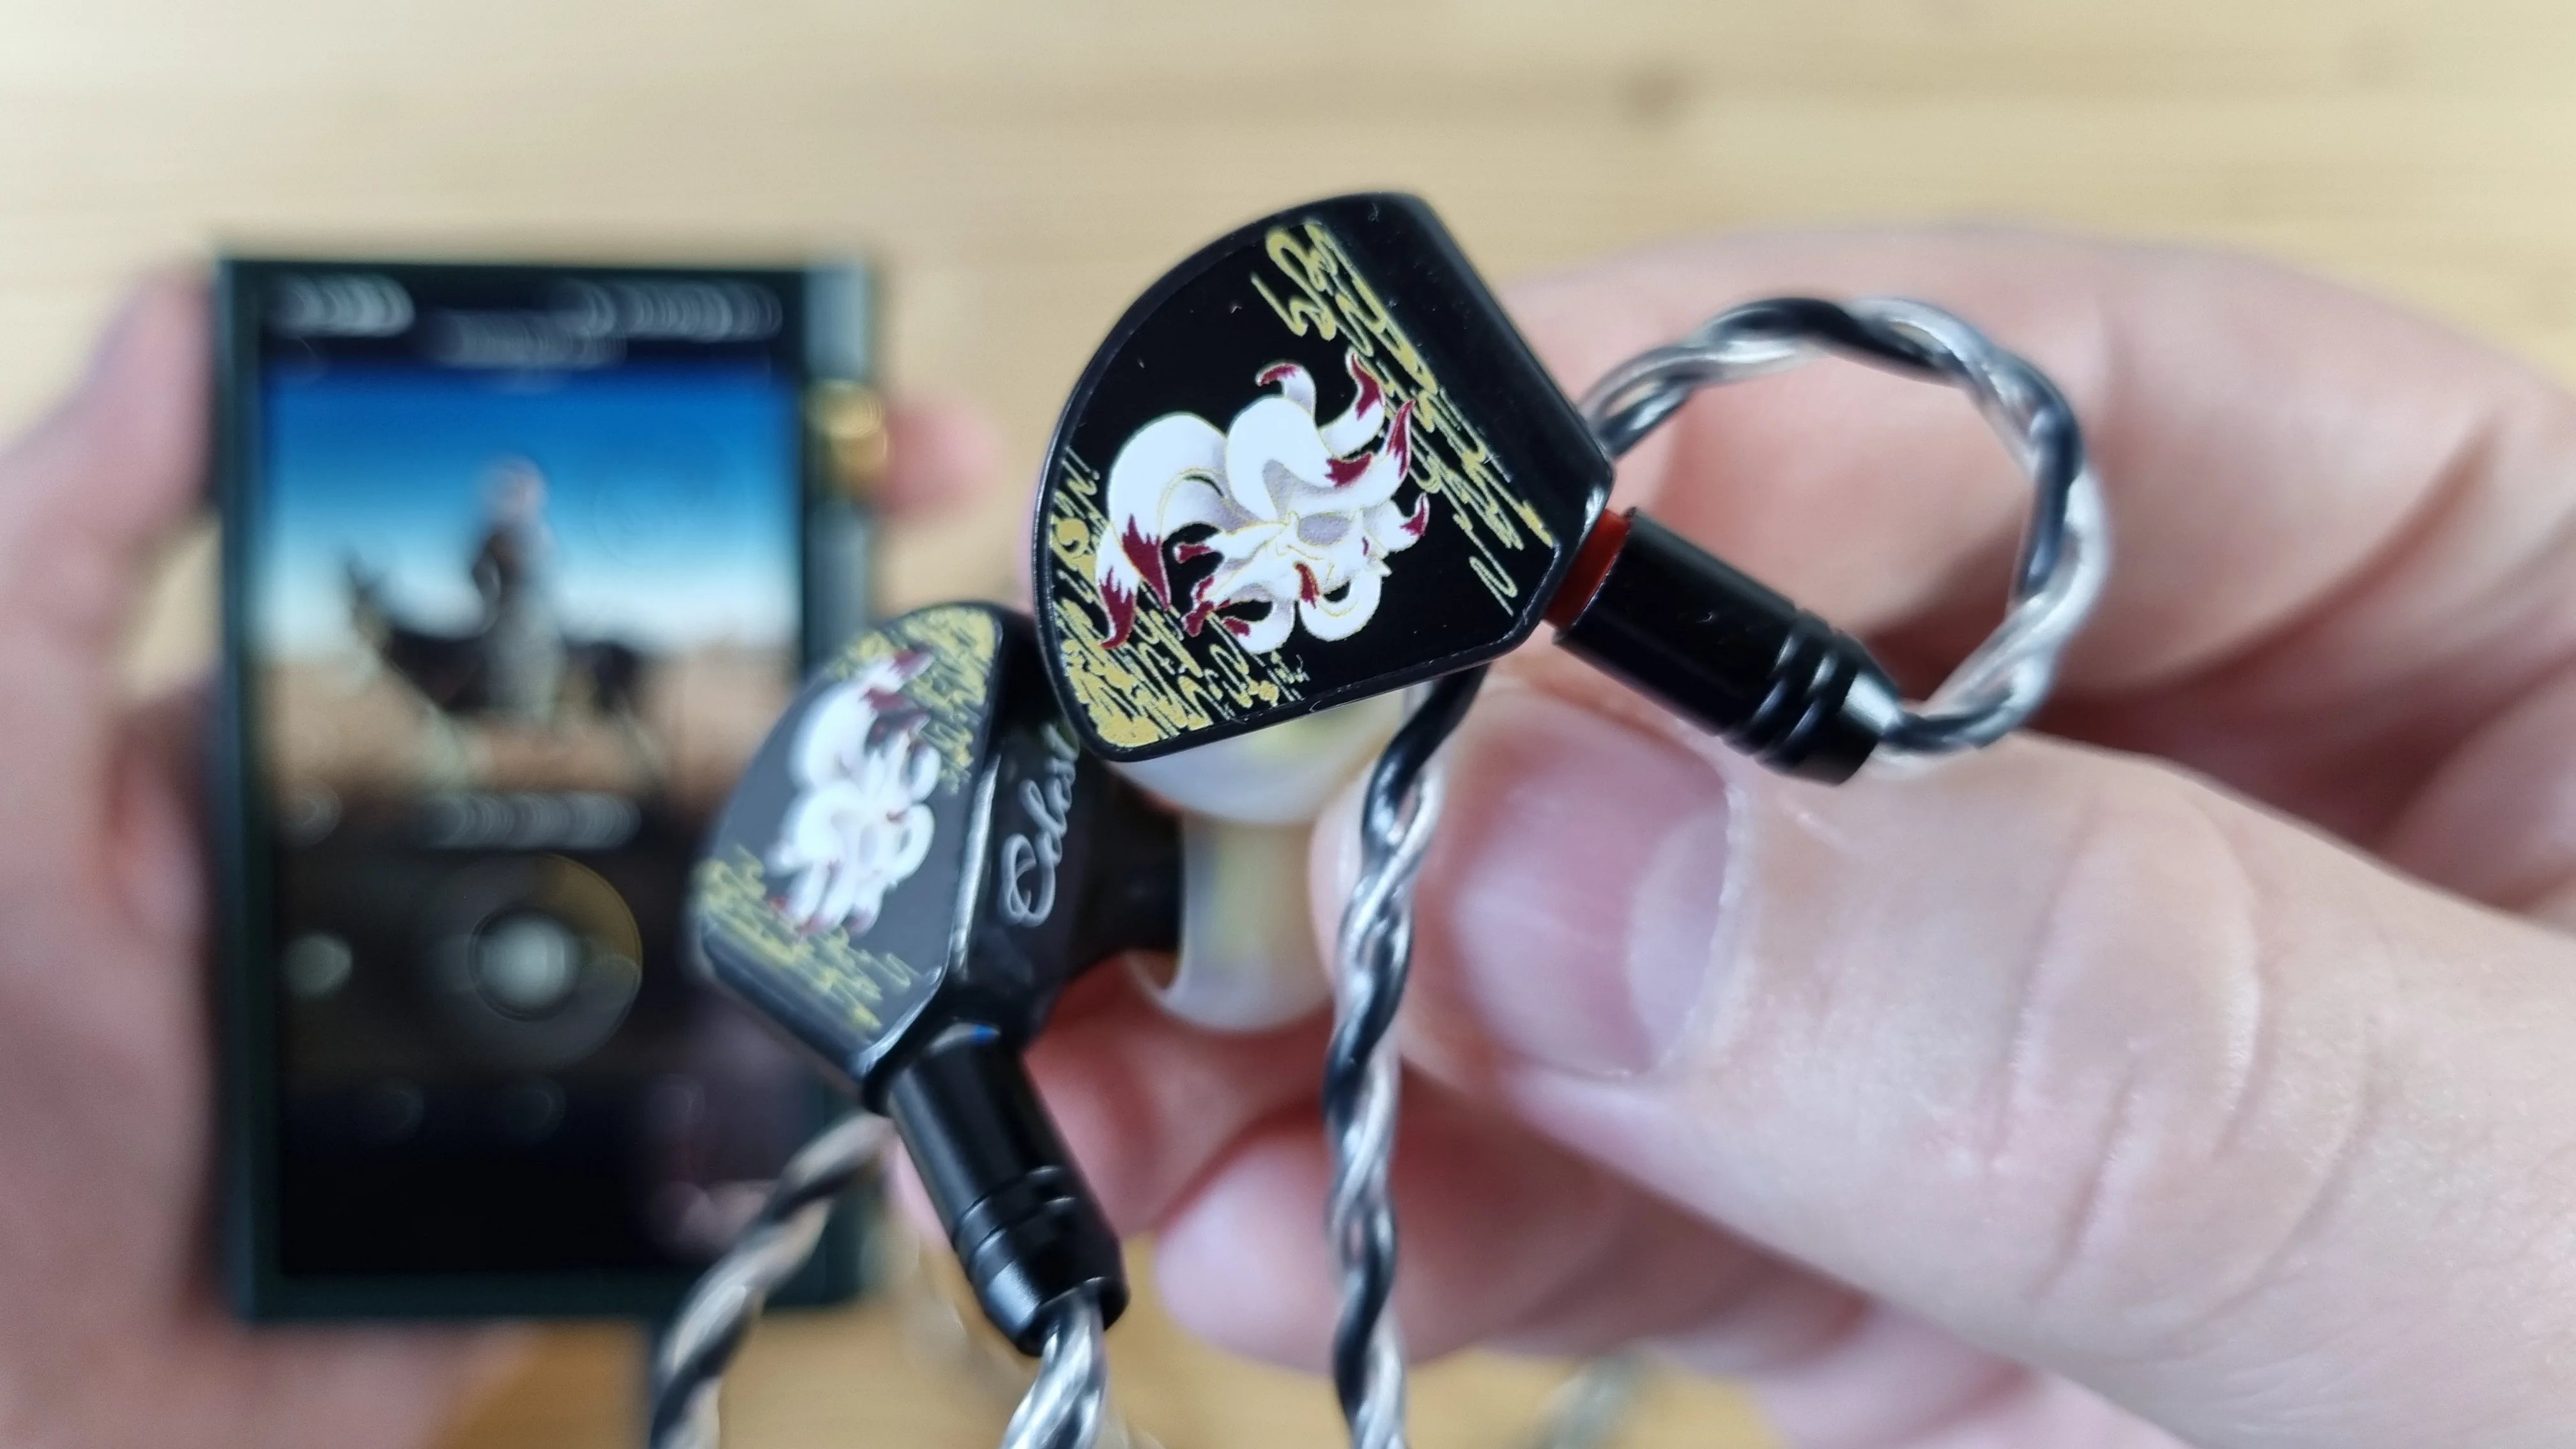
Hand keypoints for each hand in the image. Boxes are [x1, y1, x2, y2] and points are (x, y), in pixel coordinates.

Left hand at [0, 275, 995, 1447]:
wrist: (21, 1423)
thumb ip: (76, 547)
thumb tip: (181, 313)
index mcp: (343, 767)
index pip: (569, 599)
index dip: (716, 496)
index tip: (852, 422)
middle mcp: (463, 882)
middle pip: (703, 733)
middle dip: (865, 634)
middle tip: (1003, 564)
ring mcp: (543, 1035)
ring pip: (753, 913)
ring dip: (885, 842)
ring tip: (1015, 751)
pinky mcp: (589, 1188)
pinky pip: (746, 1115)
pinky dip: (839, 1064)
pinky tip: (939, 983)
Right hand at [1026, 231, 2575, 1447]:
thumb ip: (2140, 1036)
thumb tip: (1590, 849)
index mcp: (2476, 591)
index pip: (1993, 406)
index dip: (1651, 455)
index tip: (1379, 588)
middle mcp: (2207, 778)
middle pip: (1726, 664)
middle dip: (1427, 757)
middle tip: (1174, 851)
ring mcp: (2027, 1030)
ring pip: (1619, 939)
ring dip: (1358, 1006)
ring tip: (1143, 1075)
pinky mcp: (1913, 1265)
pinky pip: (1626, 1182)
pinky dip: (1431, 1204)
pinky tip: (1275, 1221)